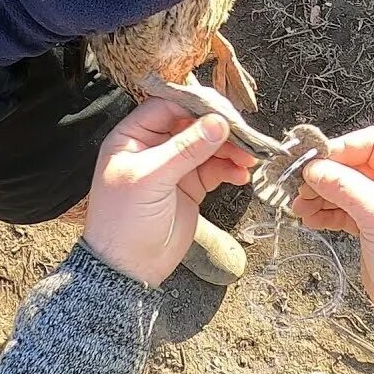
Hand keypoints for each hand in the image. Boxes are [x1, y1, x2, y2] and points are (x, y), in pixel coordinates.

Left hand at [83, 95, 256, 286]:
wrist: (130, 268)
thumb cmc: (125, 221)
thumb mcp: (151, 179)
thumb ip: (186, 150)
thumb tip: (218, 122)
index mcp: (133, 137)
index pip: (167, 106)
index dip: (196, 106)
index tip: (224, 111)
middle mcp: (154, 146)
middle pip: (193, 124)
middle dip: (219, 129)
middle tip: (244, 135)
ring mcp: (174, 166)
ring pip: (208, 146)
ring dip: (230, 150)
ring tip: (248, 159)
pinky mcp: (190, 186)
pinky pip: (215, 169)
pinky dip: (230, 169)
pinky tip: (242, 175)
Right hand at [292, 127, 373, 321]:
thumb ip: (345, 187)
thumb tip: (313, 168)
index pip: (372, 143)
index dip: (342, 147)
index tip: (315, 159)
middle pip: (351, 166)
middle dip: (324, 175)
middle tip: (299, 185)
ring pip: (342, 189)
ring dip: (319, 195)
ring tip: (300, 207)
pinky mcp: (367, 227)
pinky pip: (340, 210)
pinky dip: (324, 213)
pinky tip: (310, 219)